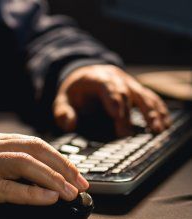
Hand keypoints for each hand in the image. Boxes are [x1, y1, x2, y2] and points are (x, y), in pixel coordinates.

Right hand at [0, 131, 88, 218]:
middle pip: (34, 150)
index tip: (74, 172)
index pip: (31, 143)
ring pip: (24, 164)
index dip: (57, 157)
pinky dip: (31, 193)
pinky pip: (7, 188)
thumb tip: (28, 174)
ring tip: (70, 192)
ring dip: (53, 178)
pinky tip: (47, 199)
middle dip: (63, 166)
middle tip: (81, 182)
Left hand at [53, 65, 170, 136]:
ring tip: (156, 130)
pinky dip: (159, 110)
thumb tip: (70, 124)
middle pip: (126, 93)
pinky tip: (164, 124)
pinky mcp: (137, 90)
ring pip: (143, 95)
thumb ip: (63, 113)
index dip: (114, 101)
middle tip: (125, 134)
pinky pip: (151, 99)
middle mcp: (115, 78)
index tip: (117, 117)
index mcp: (95, 78)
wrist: (84, 76)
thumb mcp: (61, 101)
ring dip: (151, 112)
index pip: (107, 87)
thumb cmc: (74, 92)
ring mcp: (128, 83)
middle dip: (127, 114)